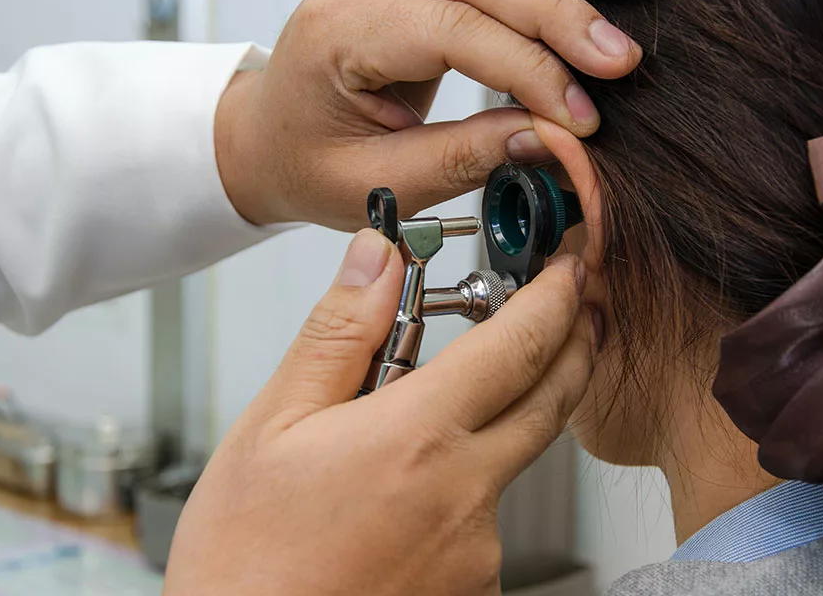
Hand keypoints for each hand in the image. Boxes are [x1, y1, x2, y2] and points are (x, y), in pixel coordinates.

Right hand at [163, 230, 596, 595]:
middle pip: (551, 399)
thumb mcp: (272, 428)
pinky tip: (407, 500)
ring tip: (423, 428)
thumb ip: (339, 336)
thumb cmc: (247, 561)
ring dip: (497, 427)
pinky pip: (487, 521)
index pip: (517, 345)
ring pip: (512, 464)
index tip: (567, 267)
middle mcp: (467, 497)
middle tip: (576, 311)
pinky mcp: (478, 592)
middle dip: (573, 344)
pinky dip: (464, 492)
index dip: (554, 296)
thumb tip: (378, 259)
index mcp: (417, 440)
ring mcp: (480, 553)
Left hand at [214, 0, 652, 227]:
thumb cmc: (310, 162)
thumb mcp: (377, 184)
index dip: (527, 70)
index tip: (581, 116)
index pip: (451, 31)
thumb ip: (461, 157)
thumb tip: (550, 137)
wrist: (270, 134)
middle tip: (622, 49)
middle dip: (559, 6)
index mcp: (340, 34)